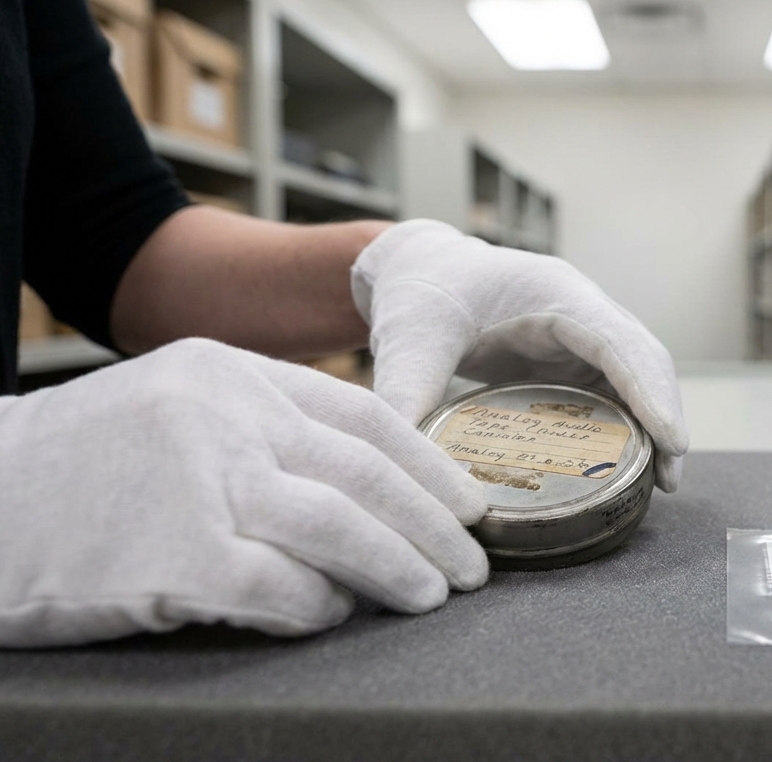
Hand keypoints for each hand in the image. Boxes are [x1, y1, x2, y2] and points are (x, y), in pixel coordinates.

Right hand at [0, 339, 487, 647]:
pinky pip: (284, 587)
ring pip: (340, 528)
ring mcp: (201, 483)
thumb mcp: (174, 409)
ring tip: (432, 596)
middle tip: (473, 564)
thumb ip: (262, 430)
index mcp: (232, 374)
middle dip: (434, 524)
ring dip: (400, 568)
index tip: (471, 503)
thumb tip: (369, 487)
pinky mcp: (178, 557)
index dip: (430, 464)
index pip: (364, 416)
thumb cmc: (80, 466)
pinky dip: (321, 606)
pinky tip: (334, 615)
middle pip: (366, 473)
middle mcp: (224, 418)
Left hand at [351, 220, 689, 491]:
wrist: (418, 267)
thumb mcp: (408, 339)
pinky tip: (624, 466)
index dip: (649, 391)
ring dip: (653, 423)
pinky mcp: (570, 358)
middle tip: (670, 477)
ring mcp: (581, 334)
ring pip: (636, 377)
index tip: (671, 441)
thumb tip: (406, 467)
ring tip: (659, 482)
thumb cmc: (420, 289)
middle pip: (645, 361)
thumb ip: (407, 393)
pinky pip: (612, 390)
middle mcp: (581, 310)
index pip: (619, 343)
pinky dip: (626, 425)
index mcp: (554, 294)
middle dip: (664, 415)